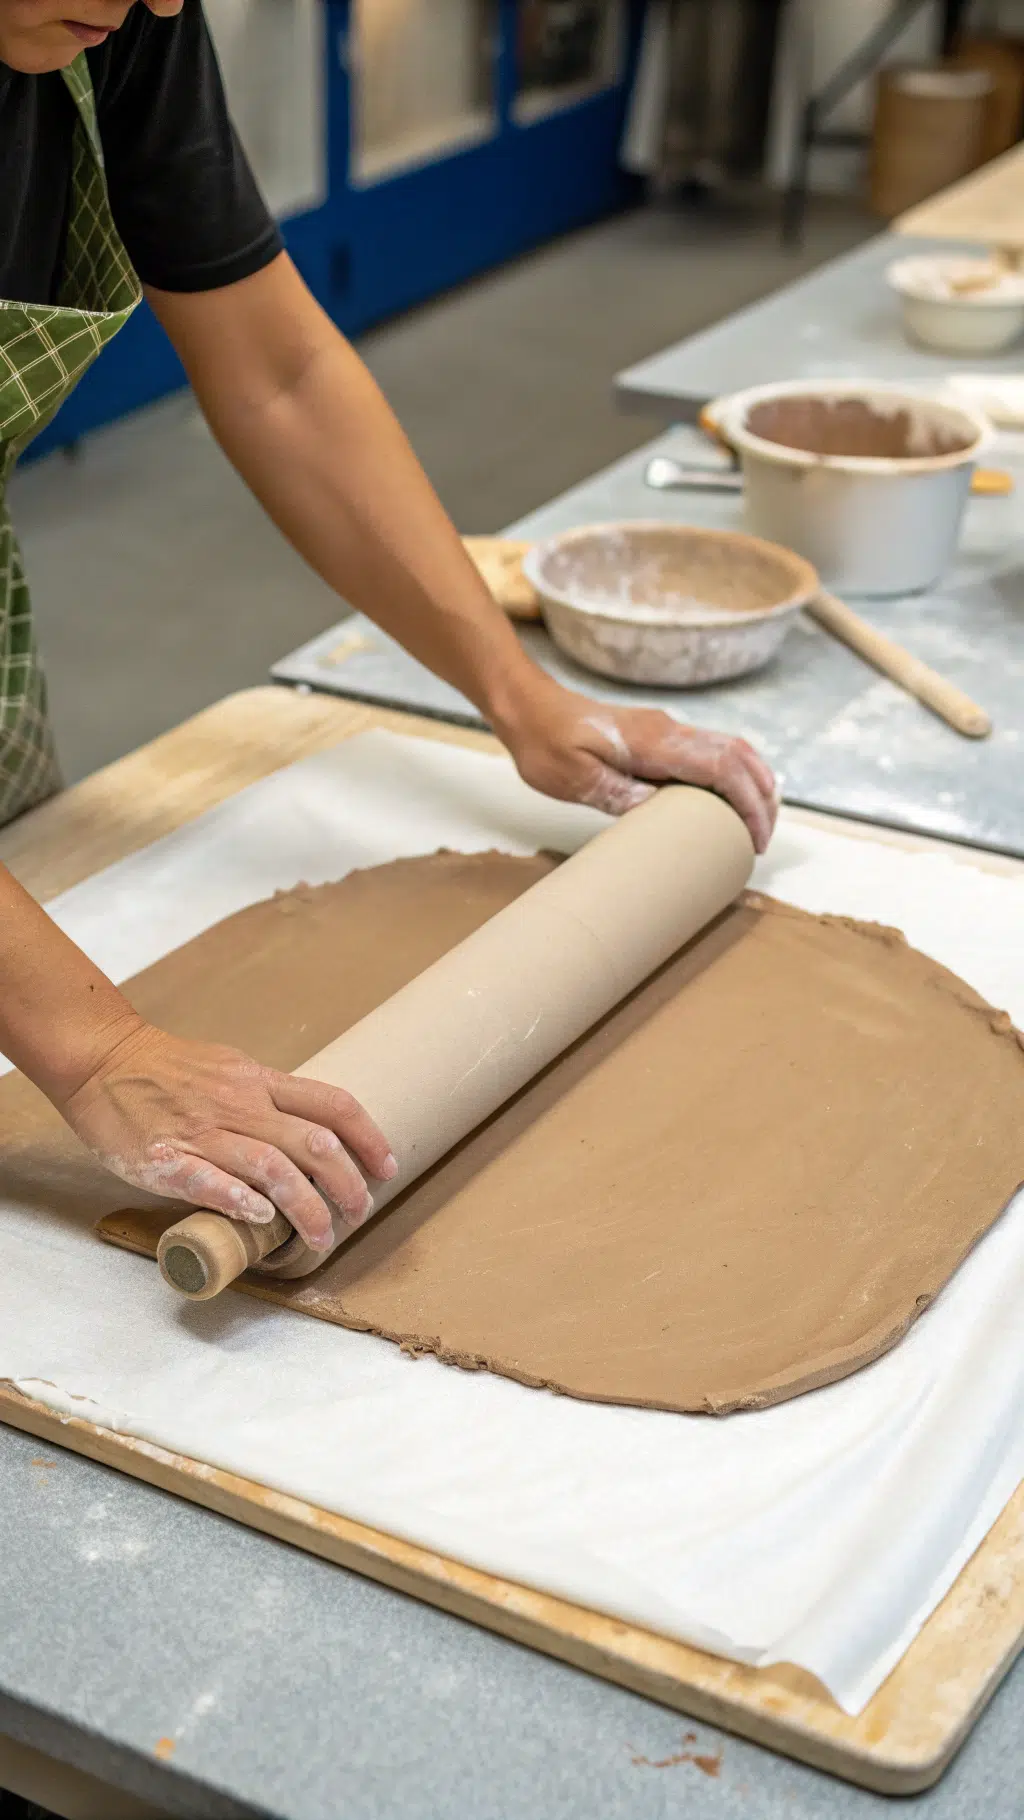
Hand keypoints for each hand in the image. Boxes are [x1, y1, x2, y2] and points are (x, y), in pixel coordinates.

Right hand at [59, 1018, 395, 1250]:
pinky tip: (262, 1220)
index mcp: (259, 1082)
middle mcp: (240, 1104)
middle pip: (314, 1143)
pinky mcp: (165, 1156)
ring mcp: (203, 1131)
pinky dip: (240, 1201)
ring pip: (271, 1167)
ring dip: (306, 1207)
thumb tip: (310, 1133)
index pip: (332, 1105)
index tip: (387, 1169)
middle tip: (360, 1213)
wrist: (102, 1059)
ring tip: (322, 1237)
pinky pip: (208, 1180)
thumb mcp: (230, 1069)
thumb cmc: (167, 1069)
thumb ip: (268, 1099)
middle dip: (347, 1183)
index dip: (369, 1139)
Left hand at [496, 682, 777, 853]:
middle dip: (762, 797)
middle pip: (740, 755)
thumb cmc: (545, 744)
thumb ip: (620, 795)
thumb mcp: (575, 780)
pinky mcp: (657, 735)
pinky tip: (727, 800)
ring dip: (753, 783)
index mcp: (654, 742)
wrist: (527, 707)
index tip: (755, 838)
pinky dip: (733, 774)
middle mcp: (669, 730)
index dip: (749, 803)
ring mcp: (666, 729)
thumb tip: (664, 814)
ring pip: (731, 748)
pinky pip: (710, 750)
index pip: (723, 767)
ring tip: (756, 823)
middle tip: (762, 840)